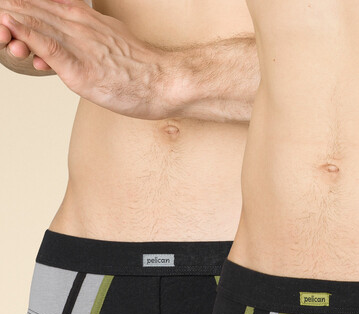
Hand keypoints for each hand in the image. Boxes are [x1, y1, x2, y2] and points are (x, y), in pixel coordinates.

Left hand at [0, 0, 170, 116]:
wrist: (164, 82)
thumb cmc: (141, 70)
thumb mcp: (110, 37)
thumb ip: (87, 30)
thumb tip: (71, 26)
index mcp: (83, 18)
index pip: (42, 3)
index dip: (20, 4)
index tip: (5, 7)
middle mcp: (78, 25)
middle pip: (32, 8)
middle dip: (9, 7)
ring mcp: (79, 45)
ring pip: (35, 23)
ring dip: (10, 17)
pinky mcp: (81, 69)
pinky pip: (50, 47)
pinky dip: (28, 35)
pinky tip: (11, 26)